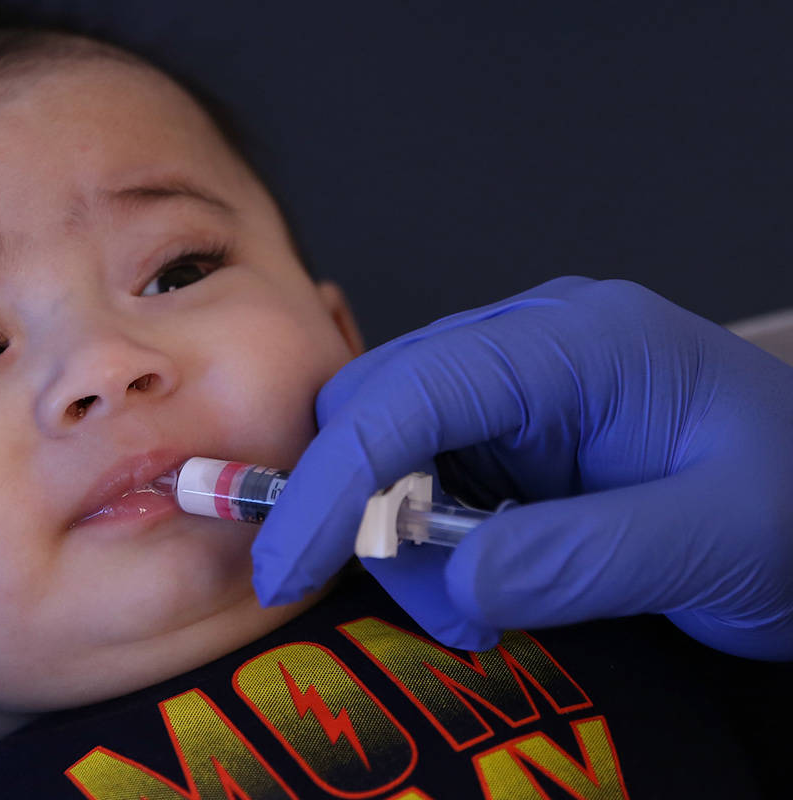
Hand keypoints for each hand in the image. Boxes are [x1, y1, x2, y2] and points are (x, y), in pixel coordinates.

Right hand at [252, 277, 792, 658]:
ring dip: (402, 540)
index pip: (415, 390)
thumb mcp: (714, 543)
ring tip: (472, 616)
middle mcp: (528, 345)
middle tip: (436, 609)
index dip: (337, 478)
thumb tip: (453, 580)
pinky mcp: (507, 427)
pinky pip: (422, 472)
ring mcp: (513, 383)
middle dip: (368, 511)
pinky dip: (423, 541)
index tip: (290, 567)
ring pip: (388, 443)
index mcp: (579, 343)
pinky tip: (481, 586)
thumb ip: (584, 558)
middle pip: (378, 405)